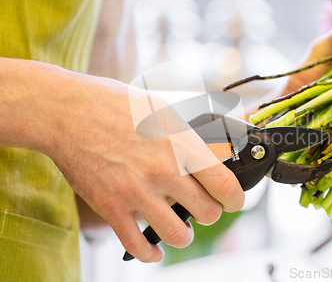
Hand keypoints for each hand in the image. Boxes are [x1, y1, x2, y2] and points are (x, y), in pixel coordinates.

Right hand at [42, 70, 244, 262]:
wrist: (68, 112)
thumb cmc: (117, 105)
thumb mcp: (166, 110)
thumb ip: (192, 136)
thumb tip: (219, 149)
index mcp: (181, 145)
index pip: (225, 185)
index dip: (235, 198)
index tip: (233, 199)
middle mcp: (163, 171)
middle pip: (208, 213)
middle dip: (210, 212)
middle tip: (204, 206)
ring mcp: (136, 192)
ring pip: (178, 235)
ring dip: (184, 234)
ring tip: (181, 226)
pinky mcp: (111, 207)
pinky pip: (137, 245)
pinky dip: (150, 253)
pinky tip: (155, 248)